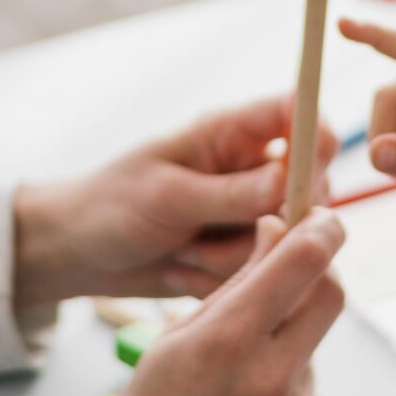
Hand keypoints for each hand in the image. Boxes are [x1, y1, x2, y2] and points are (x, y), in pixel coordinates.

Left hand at [13, 96, 341, 309]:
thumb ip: (231, 193)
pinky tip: (181, 270)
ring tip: (182, 250)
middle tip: (228, 232)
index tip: (310, 176)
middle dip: (272, 222)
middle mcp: (248, 170)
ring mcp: (247, 215)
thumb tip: (290, 181)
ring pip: (286, 241)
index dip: (317, 138)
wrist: (78, 255)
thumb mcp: (167, 196)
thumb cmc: (109, 206)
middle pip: (310, 188)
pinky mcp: (240, 255)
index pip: (297, 115)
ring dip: (232, 258)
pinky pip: (261, 274)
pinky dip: (221, 280)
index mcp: (230, 134)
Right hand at [22, 209, 346, 395]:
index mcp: (227, 341)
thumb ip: (235, 286)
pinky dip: (284, 395)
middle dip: (319, 275)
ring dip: (286, 348)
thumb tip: (278, 234)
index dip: (322, 230)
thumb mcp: (173, 341)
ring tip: (232, 388)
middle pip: (332, 297)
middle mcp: (271, 378)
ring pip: (312, 350)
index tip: (325, 218)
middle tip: (296, 273)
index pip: (302, 262)